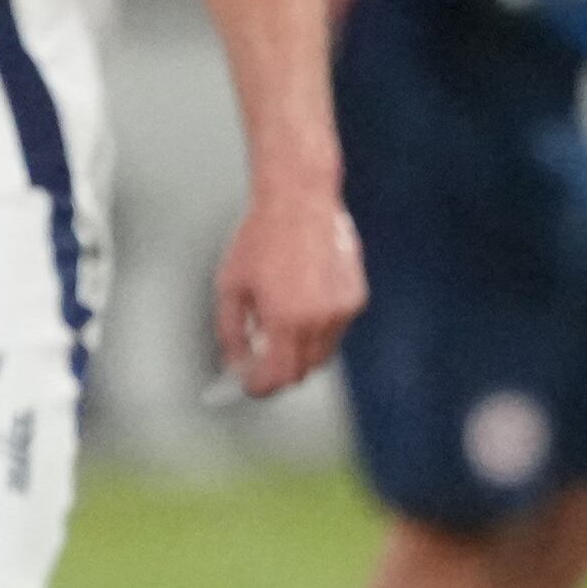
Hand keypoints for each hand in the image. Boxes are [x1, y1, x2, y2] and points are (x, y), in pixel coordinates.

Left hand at [209, 182, 365, 397]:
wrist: (300, 200)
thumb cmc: (261, 238)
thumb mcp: (230, 285)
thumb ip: (231, 331)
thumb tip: (237, 362)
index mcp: (286, 320)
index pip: (277, 377)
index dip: (260, 387)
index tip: (249, 385)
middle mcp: (319, 320)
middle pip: (302, 372)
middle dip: (279, 372)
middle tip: (260, 361)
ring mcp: (343, 310)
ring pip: (322, 353)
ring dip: (300, 351)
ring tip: (280, 325)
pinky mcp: (356, 297)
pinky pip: (336, 329)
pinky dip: (318, 329)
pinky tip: (302, 302)